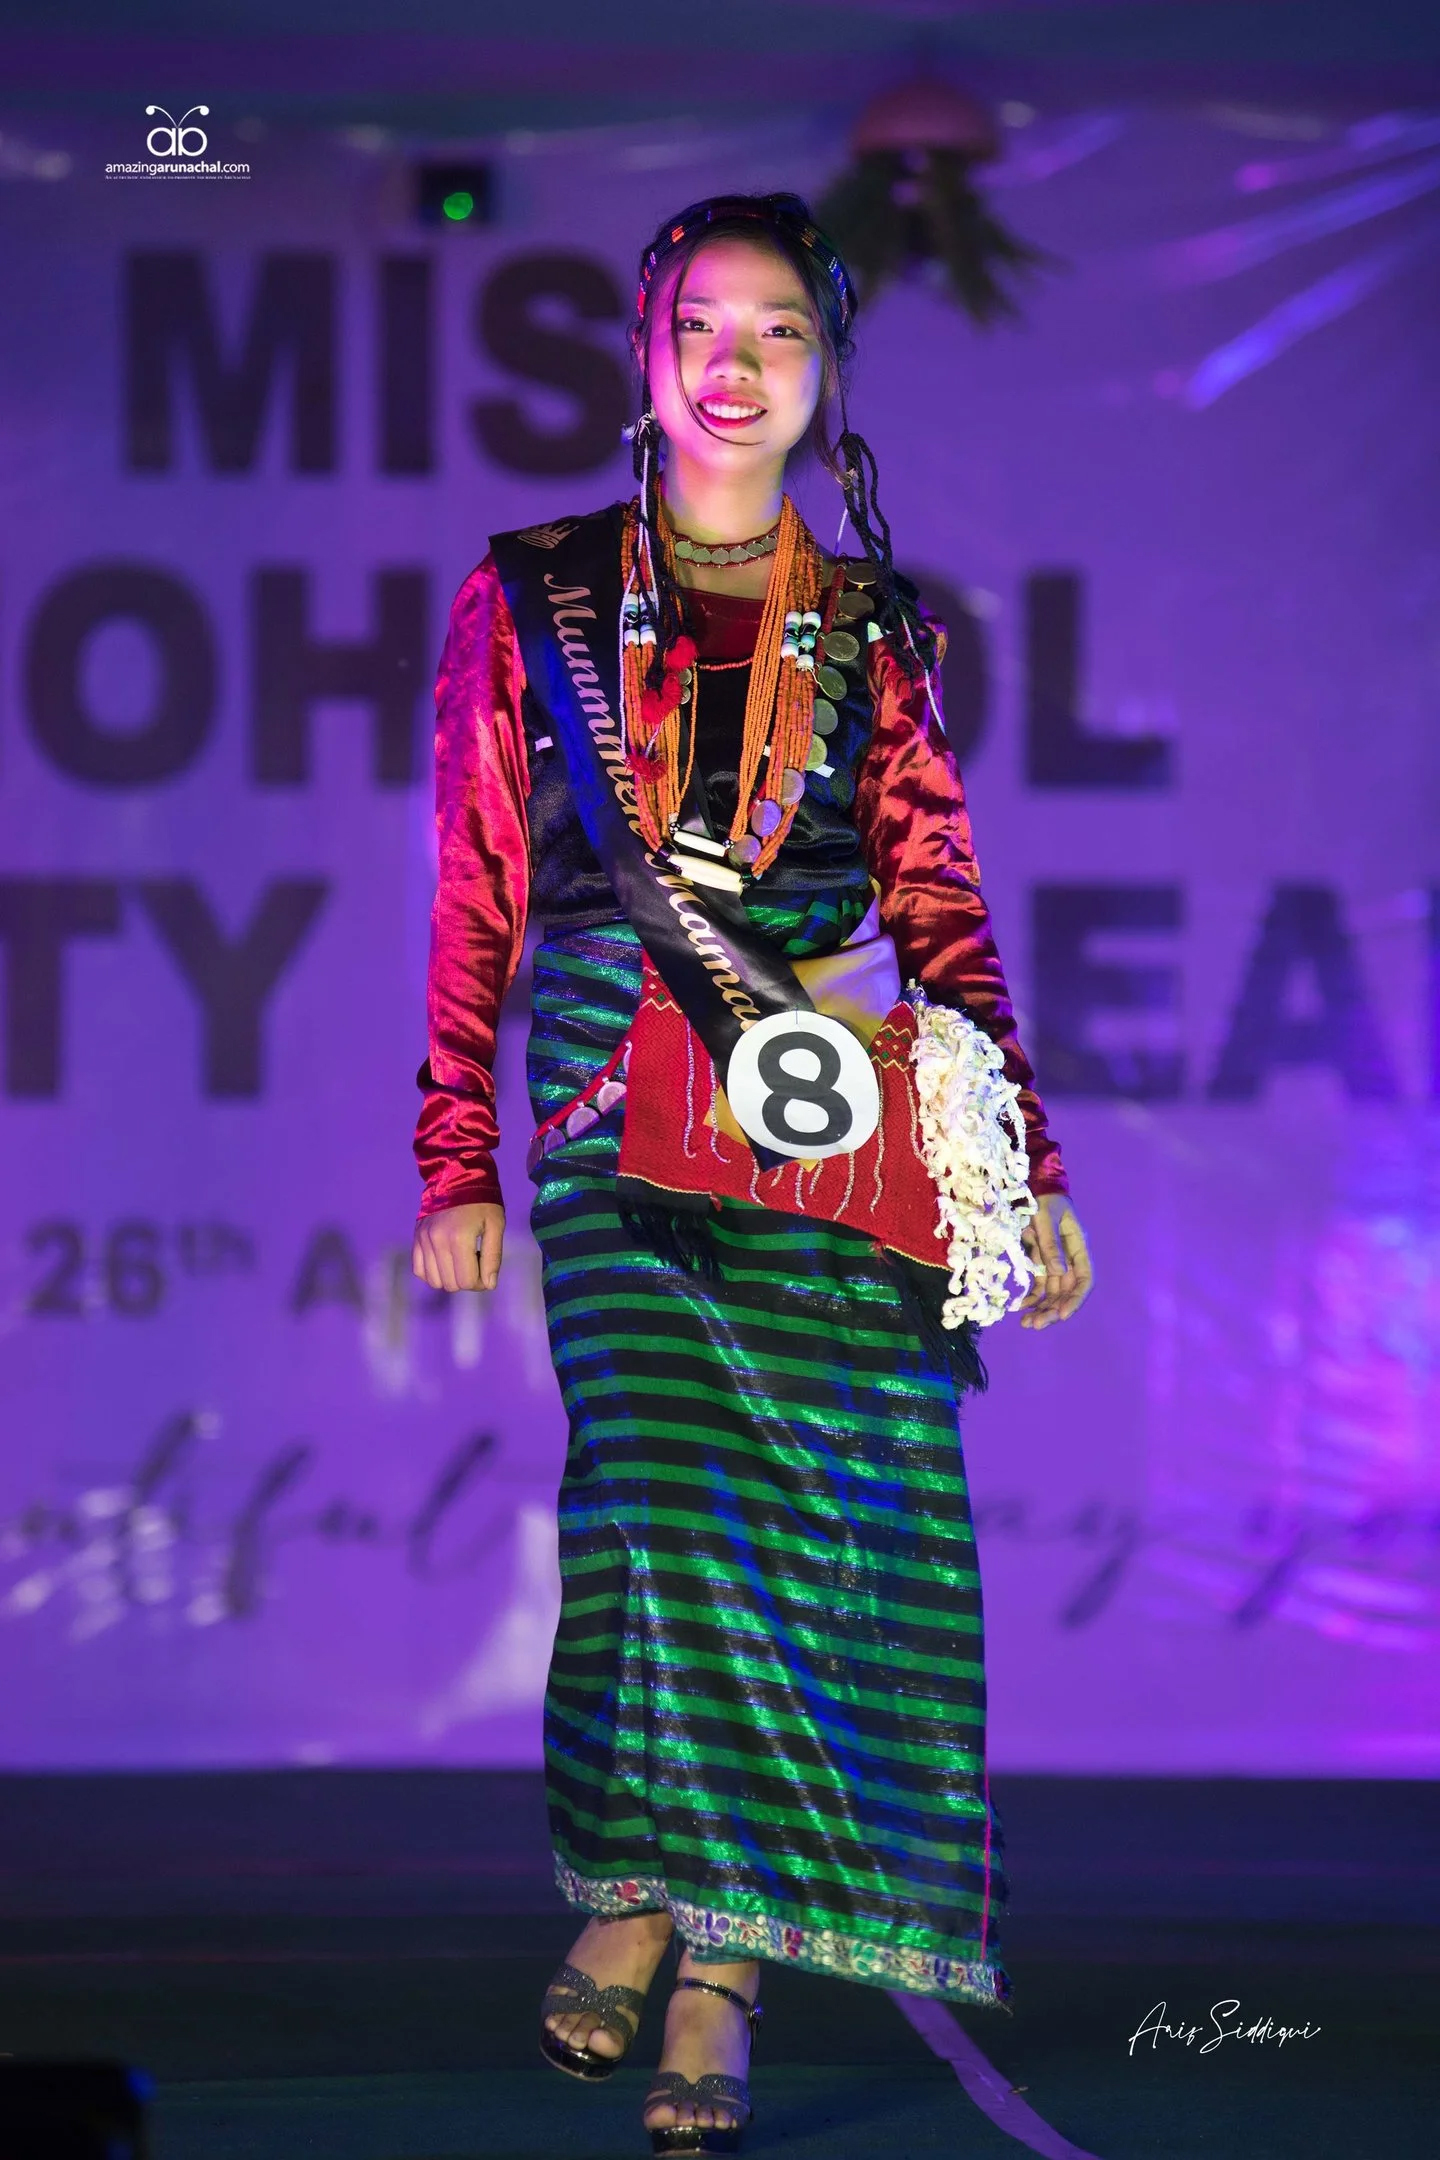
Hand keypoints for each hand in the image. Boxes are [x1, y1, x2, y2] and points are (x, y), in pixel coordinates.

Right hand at [411, 1202, 504, 1292]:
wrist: (457, 1177)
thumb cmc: (482, 1202)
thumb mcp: (496, 1225)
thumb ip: (493, 1256)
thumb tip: (489, 1285)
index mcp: (459, 1238)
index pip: (467, 1281)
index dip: (481, 1283)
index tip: (487, 1271)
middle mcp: (437, 1241)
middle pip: (451, 1284)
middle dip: (467, 1280)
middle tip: (476, 1263)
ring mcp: (423, 1240)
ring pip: (434, 1281)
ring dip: (450, 1278)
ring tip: (461, 1260)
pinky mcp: (416, 1238)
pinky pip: (419, 1270)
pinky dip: (433, 1273)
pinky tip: (446, 1262)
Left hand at [1018, 1192, 1091, 1329]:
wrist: (1033, 1185)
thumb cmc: (1043, 1198)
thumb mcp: (1046, 1217)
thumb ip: (1050, 1244)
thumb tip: (1057, 1272)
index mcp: (1078, 1246)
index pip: (1084, 1279)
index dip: (1075, 1299)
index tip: (1062, 1314)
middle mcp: (1068, 1257)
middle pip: (1066, 1290)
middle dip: (1053, 1310)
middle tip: (1036, 1325)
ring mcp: (1053, 1260)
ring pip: (1051, 1291)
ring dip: (1041, 1308)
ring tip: (1027, 1324)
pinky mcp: (1038, 1260)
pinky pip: (1037, 1284)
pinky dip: (1031, 1297)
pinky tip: (1021, 1308)